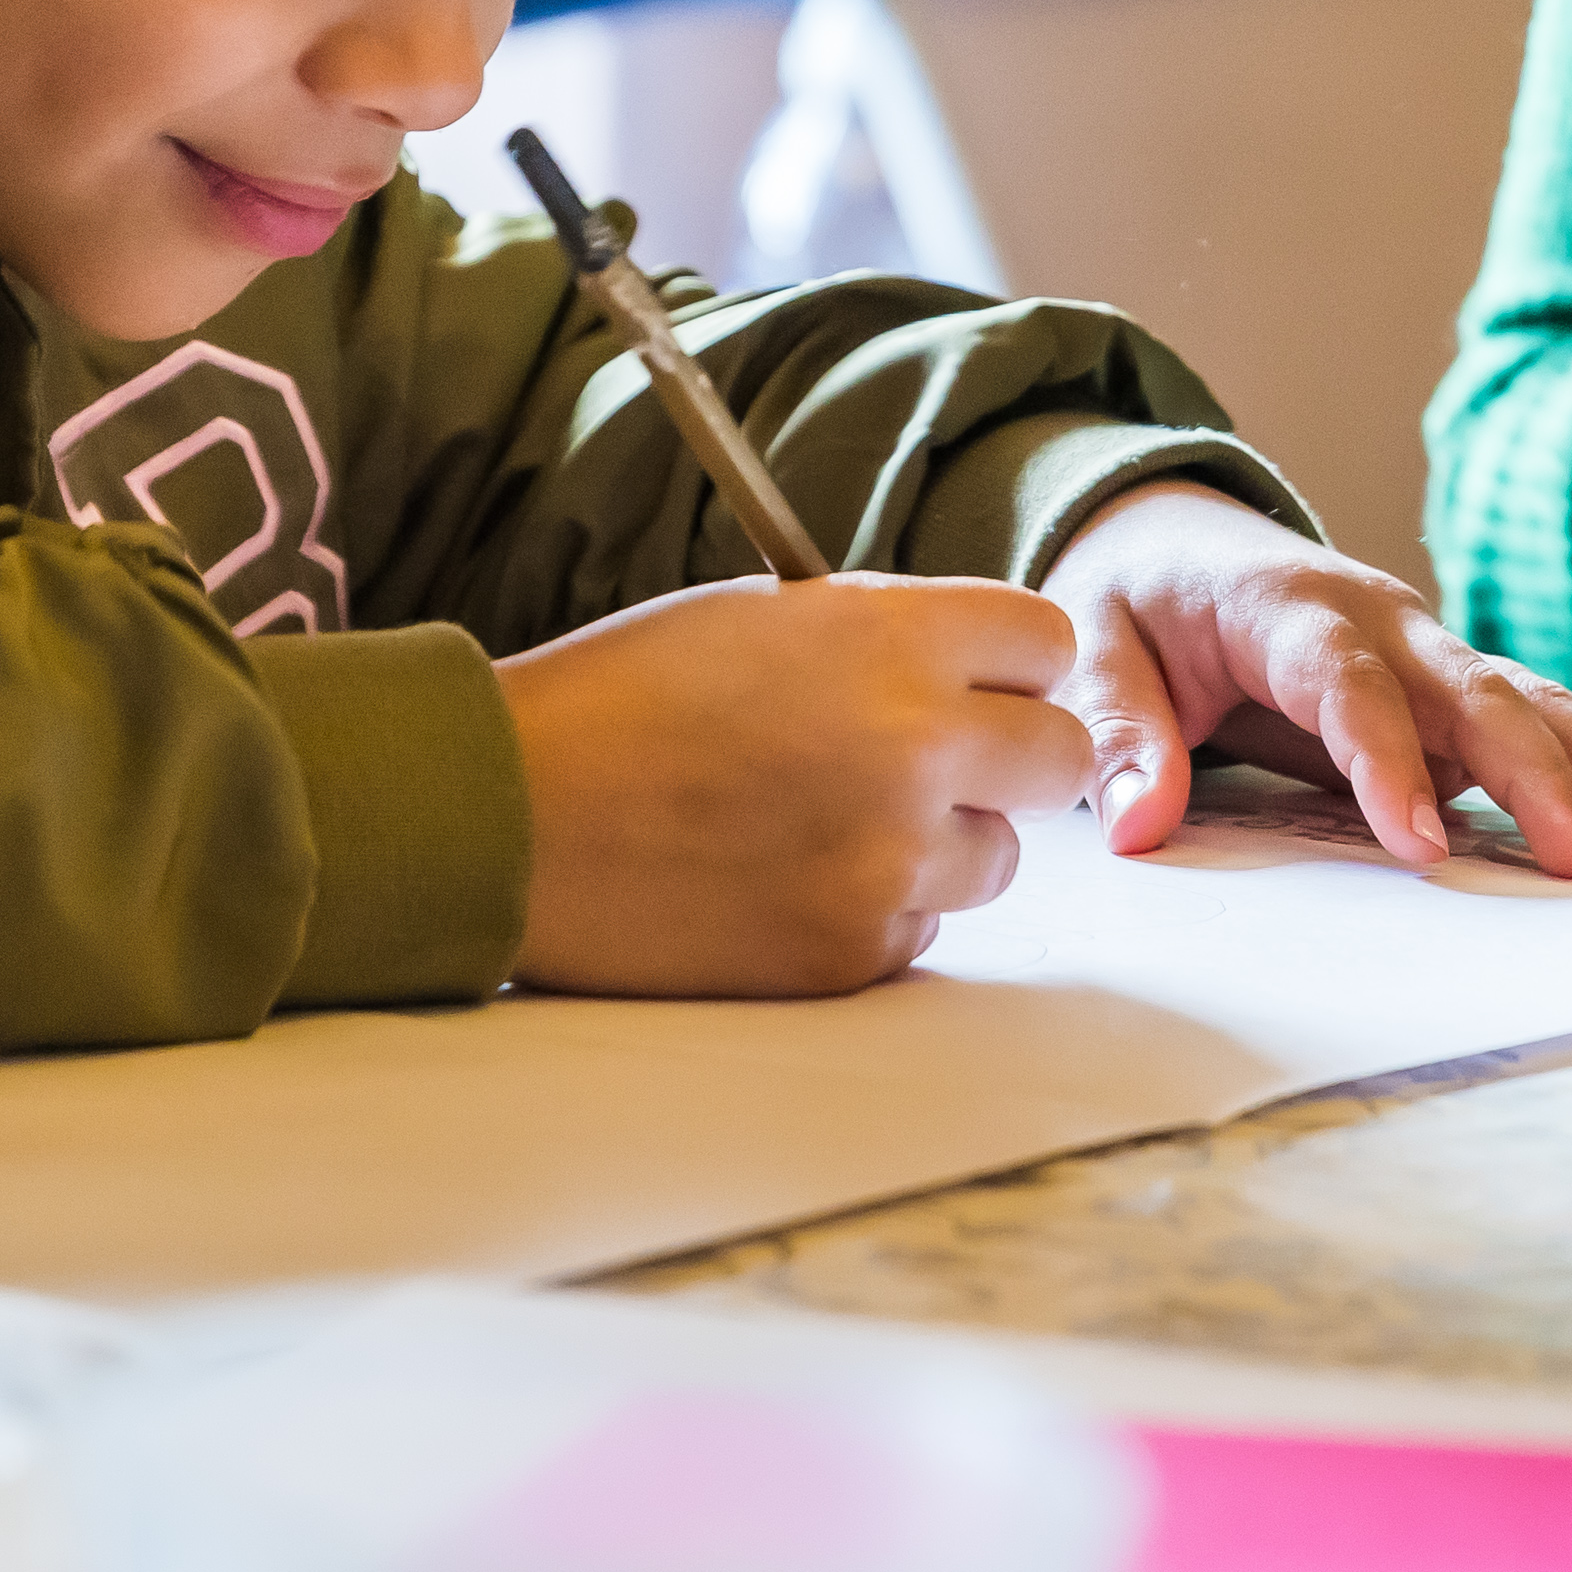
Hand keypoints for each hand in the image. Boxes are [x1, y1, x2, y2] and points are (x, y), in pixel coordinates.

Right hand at [495, 573, 1095, 993]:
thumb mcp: (765, 620)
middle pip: (1060, 757)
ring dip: (940, 843)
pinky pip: (919, 931)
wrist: (511, 817)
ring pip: (996, 857)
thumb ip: (885, 638)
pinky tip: (783, 880)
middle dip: (1008, 759)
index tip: (977, 682)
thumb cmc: (620, 700)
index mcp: (891, 640)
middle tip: (935, 763)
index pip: (1048, 643)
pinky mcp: (852, 950)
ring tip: (828, 823)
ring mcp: (890, 861)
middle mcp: (914, 748)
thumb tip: (973, 672)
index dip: (1011, 665)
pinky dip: (871, 910)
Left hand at [1043, 485, 1571, 878]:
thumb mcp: (1092, 644)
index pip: (1346, 682)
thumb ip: (1118, 730)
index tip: (1418, 844)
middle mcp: (1379, 616)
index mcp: (1286, 604)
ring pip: (1527, 701)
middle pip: (1472, 690)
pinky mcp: (1447, 685)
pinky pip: (1530, 722)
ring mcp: (1425, 647)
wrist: (1171, 534)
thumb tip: (1137, 827)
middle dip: (1538, 775)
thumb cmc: (1134, 596)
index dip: (1386, 760)